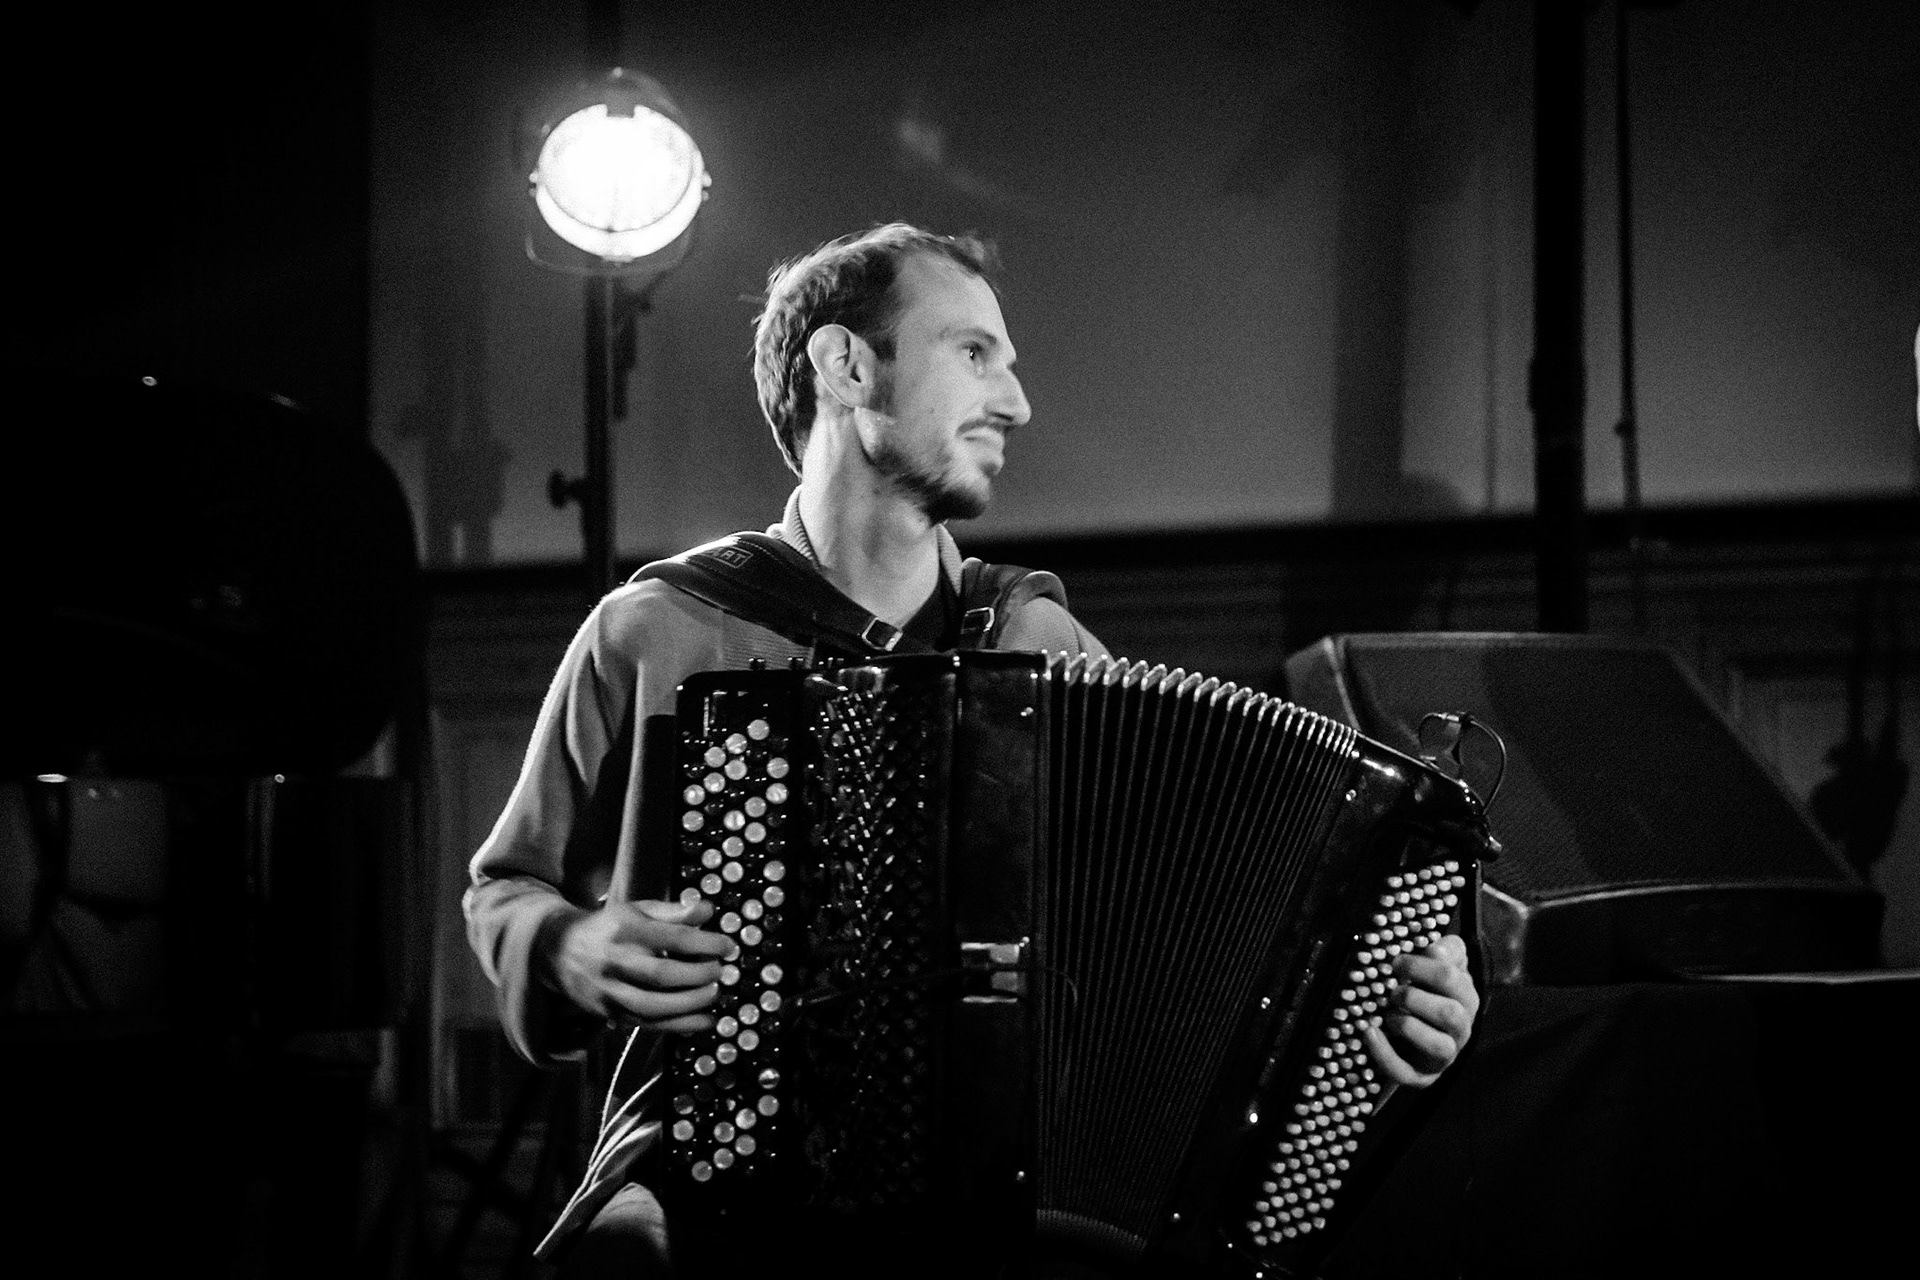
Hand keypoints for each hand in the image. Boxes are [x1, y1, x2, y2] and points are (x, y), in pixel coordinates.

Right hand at [546, 898, 735, 1032]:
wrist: (560, 951)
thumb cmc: (609, 928)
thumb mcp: (637, 910)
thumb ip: (673, 911)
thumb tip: (708, 912)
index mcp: (624, 930)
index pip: (671, 938)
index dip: (705, 944)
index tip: (727, 946)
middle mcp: (615, 961)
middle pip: (662, 975)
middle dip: (699, 976)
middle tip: (720, 971)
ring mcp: (610, 991)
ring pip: (653, 1006)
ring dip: (691, 1004)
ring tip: (715, 993)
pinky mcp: (610, 1013)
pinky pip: (648, 1024)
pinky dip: (680, 1026)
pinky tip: (704, 1020)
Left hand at [1359, 933, 1479, 1088]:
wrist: (1418, 1035)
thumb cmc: (1428, 992)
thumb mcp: (1441, 967)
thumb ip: (1446, 952)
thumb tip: (1437, 947)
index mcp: (1466, 997)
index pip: (1452, 978)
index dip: (1420, 967)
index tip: (1395, 963)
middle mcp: (1461, 1028)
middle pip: (1450, 1014)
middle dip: (1415, 998)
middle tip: (1393, 991)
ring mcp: (1444, 1055)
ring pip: (1439, 1047)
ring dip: (1409, 1026)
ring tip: (1389, 1014)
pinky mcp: (1422, 1076)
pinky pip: (1406, 1073)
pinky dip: (1385, 1054)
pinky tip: (1369, 1033)